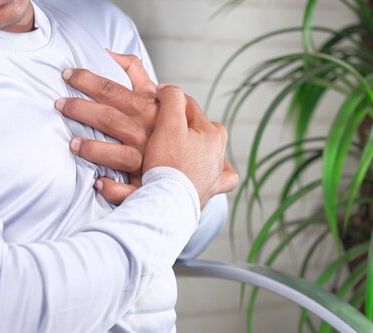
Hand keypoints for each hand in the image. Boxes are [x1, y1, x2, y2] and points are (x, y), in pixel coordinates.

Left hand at [56, 51, 157, 203]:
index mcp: (148, 110)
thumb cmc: (168, 125)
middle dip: (81, 109)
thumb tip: (110, 53)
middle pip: (109, 117)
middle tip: (58, 104)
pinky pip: (130, 190)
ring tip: (73, 144)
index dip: (88, 80)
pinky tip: (98, 184)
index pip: (113, 90)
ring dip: (95, 150)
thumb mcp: (157, 96)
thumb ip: (135, 73)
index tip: (68, 74)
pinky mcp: (147, 183)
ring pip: (118, 154)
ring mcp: (147, 161)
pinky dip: (114, 188)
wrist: (197, 161)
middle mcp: (146, 133)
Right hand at [144, 85, 238, 207]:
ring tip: (176, 149)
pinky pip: (221, 179)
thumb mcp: (168, 124)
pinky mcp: (210, 191)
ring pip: (211, 151)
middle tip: (160, 128)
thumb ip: (172, 99)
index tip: (151, 103)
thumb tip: (170, 88)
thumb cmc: (168, 166)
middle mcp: (219, 152)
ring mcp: (216, 174)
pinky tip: (208, 173)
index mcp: (213, 133)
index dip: (168, 101)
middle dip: (182, 124)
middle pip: (200, 127)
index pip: (188, 106)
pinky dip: (216, 173)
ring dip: (196, 146)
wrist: (168, 204)